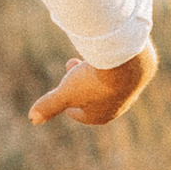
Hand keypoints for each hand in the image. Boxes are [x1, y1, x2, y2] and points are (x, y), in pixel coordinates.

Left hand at [29, 41, 156, 127]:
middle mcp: (117, 106)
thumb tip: (33, 118)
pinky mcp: (137, 74)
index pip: (82, 114)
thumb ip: (50, 105)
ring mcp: (129, 91)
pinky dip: (106, 63)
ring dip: (91, 70)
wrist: (127, 64)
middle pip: (93, 96)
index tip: (62, 96)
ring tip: (82, 54)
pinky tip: (100, 51)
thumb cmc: (94, 81)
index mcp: (100, 116)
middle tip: (69, 64)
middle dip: (78, 82)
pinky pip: (117, 69)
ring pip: (105, 82)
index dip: (69, 105)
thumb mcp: (66, 93)